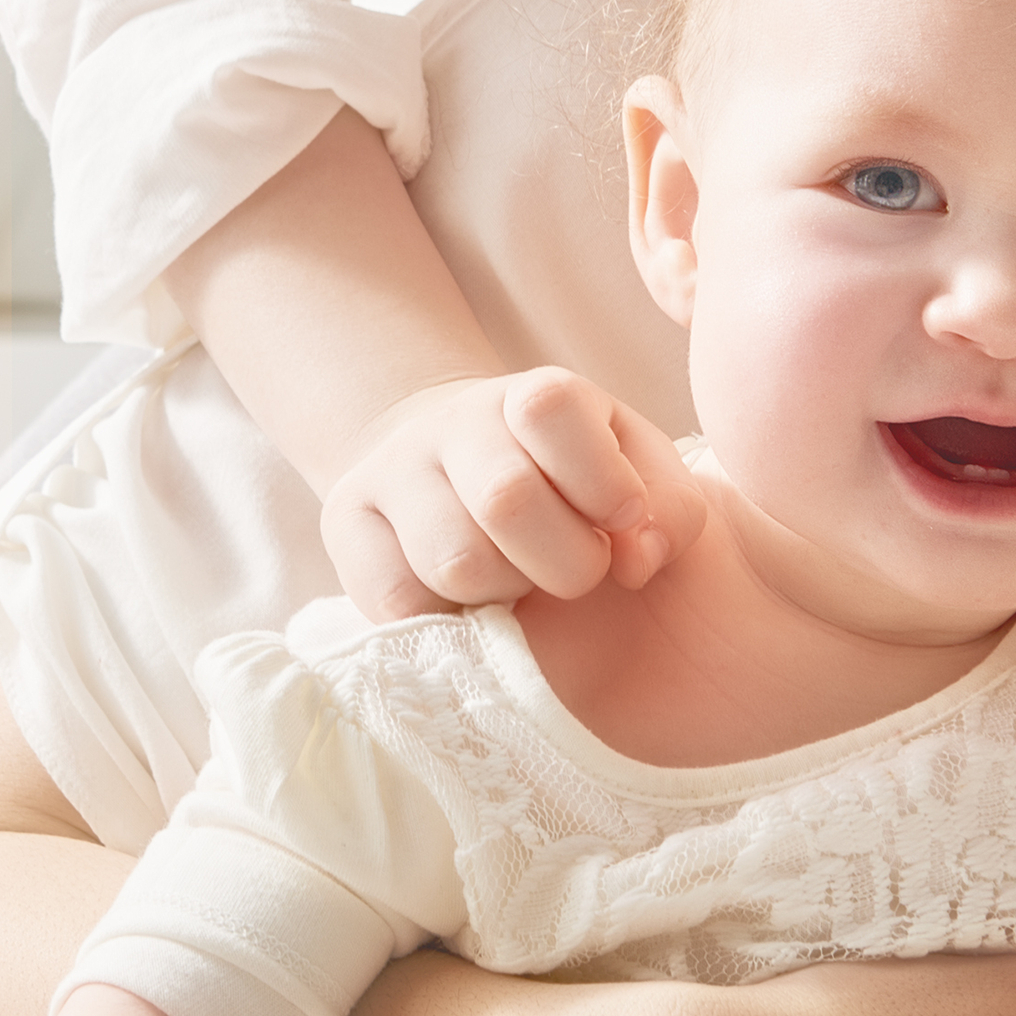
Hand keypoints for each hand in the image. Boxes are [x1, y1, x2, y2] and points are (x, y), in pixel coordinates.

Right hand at [321, 367, 688, 617]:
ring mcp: (389, 473)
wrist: (452, 465)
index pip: (549, 409)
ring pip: (454, 561)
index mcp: (533, 395)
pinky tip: (471, 601)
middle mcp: (451, 422)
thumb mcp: (637, 474)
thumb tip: (638, 558)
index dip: (603, 482)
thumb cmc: (569, 482)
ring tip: (519, 580)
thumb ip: (669, 511)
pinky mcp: (346, 528)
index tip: (622, 520)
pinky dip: (450, 620)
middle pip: (505, 501)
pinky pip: (399, 603)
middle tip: (579, 572)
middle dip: (566, 563)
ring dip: (507, 593)